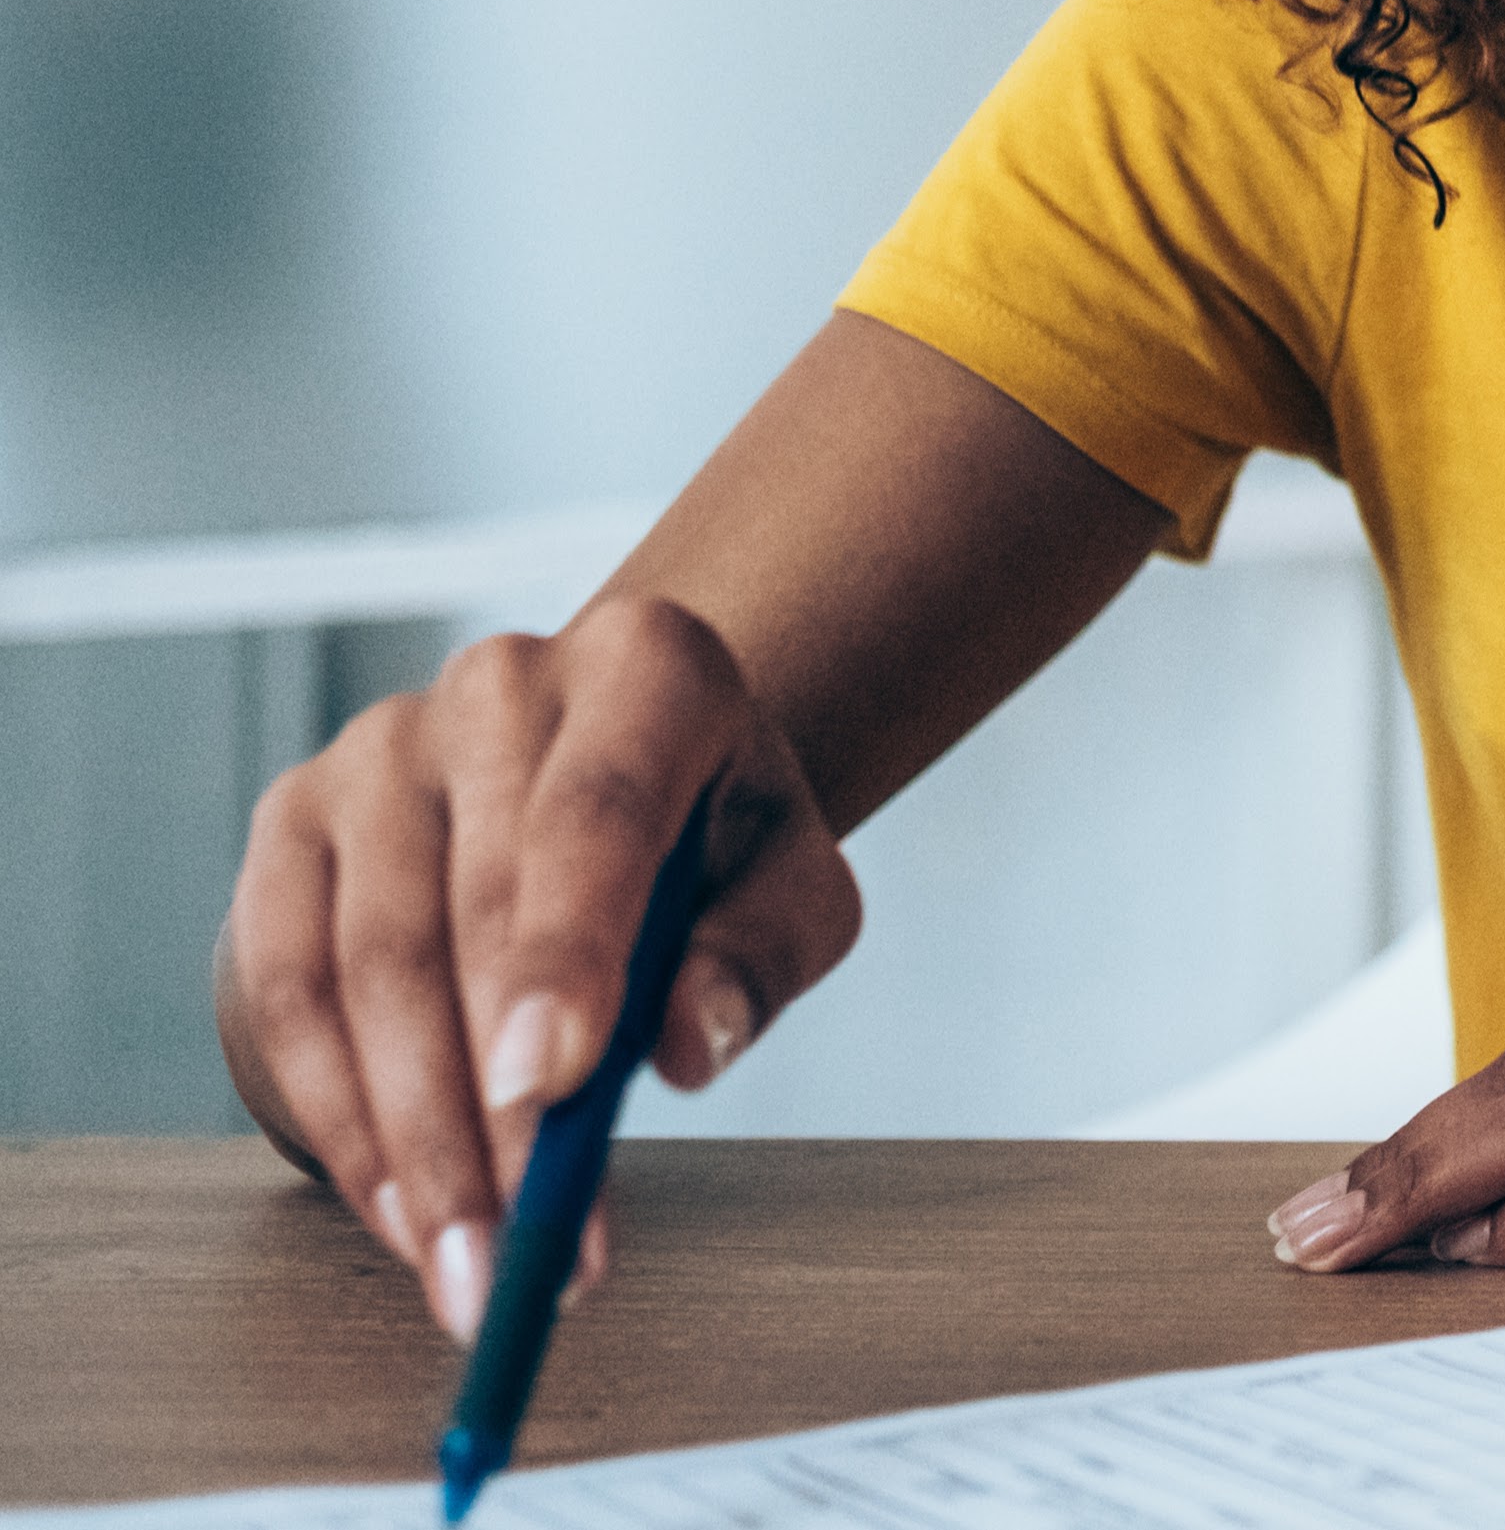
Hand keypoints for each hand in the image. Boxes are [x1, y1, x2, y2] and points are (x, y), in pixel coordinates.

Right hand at [212, 596, 859, 1339]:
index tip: (550, 1091)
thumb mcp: (791, 885)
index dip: (566, 956)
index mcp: (644, 670)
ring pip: (363, 963)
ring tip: (469, 1265)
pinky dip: (336, 1113)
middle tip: (524, 1252)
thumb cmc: (712, 842)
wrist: (616, 773)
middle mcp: (498, 685)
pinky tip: (396, 1208)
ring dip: (408, 1139)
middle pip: (470, 912)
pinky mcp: (292, 819)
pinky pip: (284, 984)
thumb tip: (686, 1045)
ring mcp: (376, 748)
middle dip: (491, 1110)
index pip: (596, 813)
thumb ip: (762, 954)